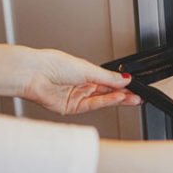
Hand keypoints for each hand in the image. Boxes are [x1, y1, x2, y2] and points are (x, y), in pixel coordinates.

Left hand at [0, 44, 140, 113]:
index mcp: (85, 73)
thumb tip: (125, 79)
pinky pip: (92, 106)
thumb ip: (108, 77)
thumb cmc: (53, 64)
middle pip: (107, 92)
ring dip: (118, 99)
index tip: (136, 86)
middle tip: (139, 96)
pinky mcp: (71, 108)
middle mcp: (81, 86)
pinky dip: (106, 102)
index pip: (108, 81)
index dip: (122, 84)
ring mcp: (76, 97)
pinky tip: (117, 98)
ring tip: (132, 98)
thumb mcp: (87, 68)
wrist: (33, 73)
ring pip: (102, 100)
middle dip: (124, 94)